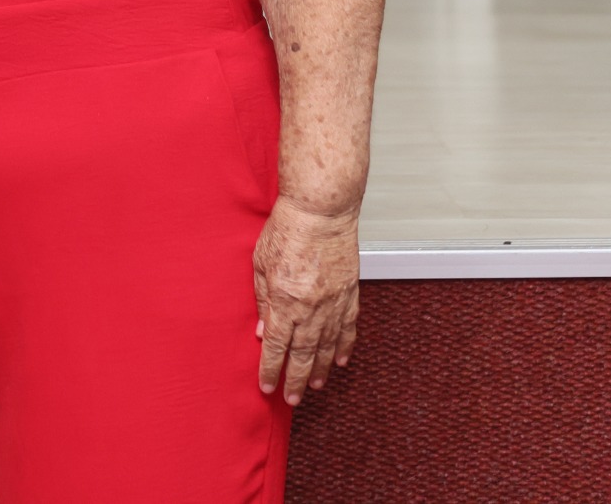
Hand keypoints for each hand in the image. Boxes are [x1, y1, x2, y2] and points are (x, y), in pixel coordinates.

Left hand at [254, 197, 360, 405]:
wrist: (322, 212)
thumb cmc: (287, 230)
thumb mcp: (260, 264)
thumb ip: (262, 300)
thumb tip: (263, 332)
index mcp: (285, 301)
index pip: (277, 346)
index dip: (271, 369)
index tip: (267, 386)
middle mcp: (312, 308)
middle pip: (303, 354)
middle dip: (295, 379)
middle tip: (292, 399)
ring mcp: (334, 303)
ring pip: (327, 347)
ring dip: (320, 369)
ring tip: (313, 387)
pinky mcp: (350, 294)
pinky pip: (348, 329)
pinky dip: (344, 347)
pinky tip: (340, 361)